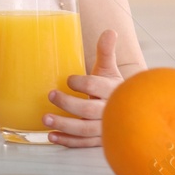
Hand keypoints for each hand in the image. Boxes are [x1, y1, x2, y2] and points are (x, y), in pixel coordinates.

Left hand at [45, 29, 122, 147]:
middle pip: (89, 110)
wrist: (129, 108)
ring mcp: (106, 127)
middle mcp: (110, 110)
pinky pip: (84, 143)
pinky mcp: (100, 140)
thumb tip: (110, 30)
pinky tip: (52, 136)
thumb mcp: (109, 69)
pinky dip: (68, 141)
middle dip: (68, 104)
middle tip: (50, 95)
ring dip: (65, 126)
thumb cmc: (112, 86)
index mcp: (113, 90)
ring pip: (86, 130)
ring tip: (44, 119)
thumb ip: (106, 51)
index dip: (82, 84)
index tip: (68, 80)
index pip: (97, 87)